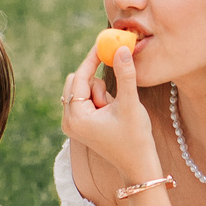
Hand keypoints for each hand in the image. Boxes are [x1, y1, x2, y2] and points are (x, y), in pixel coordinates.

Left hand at [60, 41, 161, 182]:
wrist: (138, 165)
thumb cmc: (135, 138)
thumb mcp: (131, 104)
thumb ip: (125, 75)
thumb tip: (121, 49)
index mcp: (76, 117)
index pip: (80, 78)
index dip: (92, 58)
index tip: (103, 41)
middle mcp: (68, 120)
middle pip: (77, 81)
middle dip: (97, 83)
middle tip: (115, 89)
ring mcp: (72, 123)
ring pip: (84, 89)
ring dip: (101, 93)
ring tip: (115, 111)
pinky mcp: (79, 124)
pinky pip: (87, 98)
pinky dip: (100, 99)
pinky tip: (111, 114)